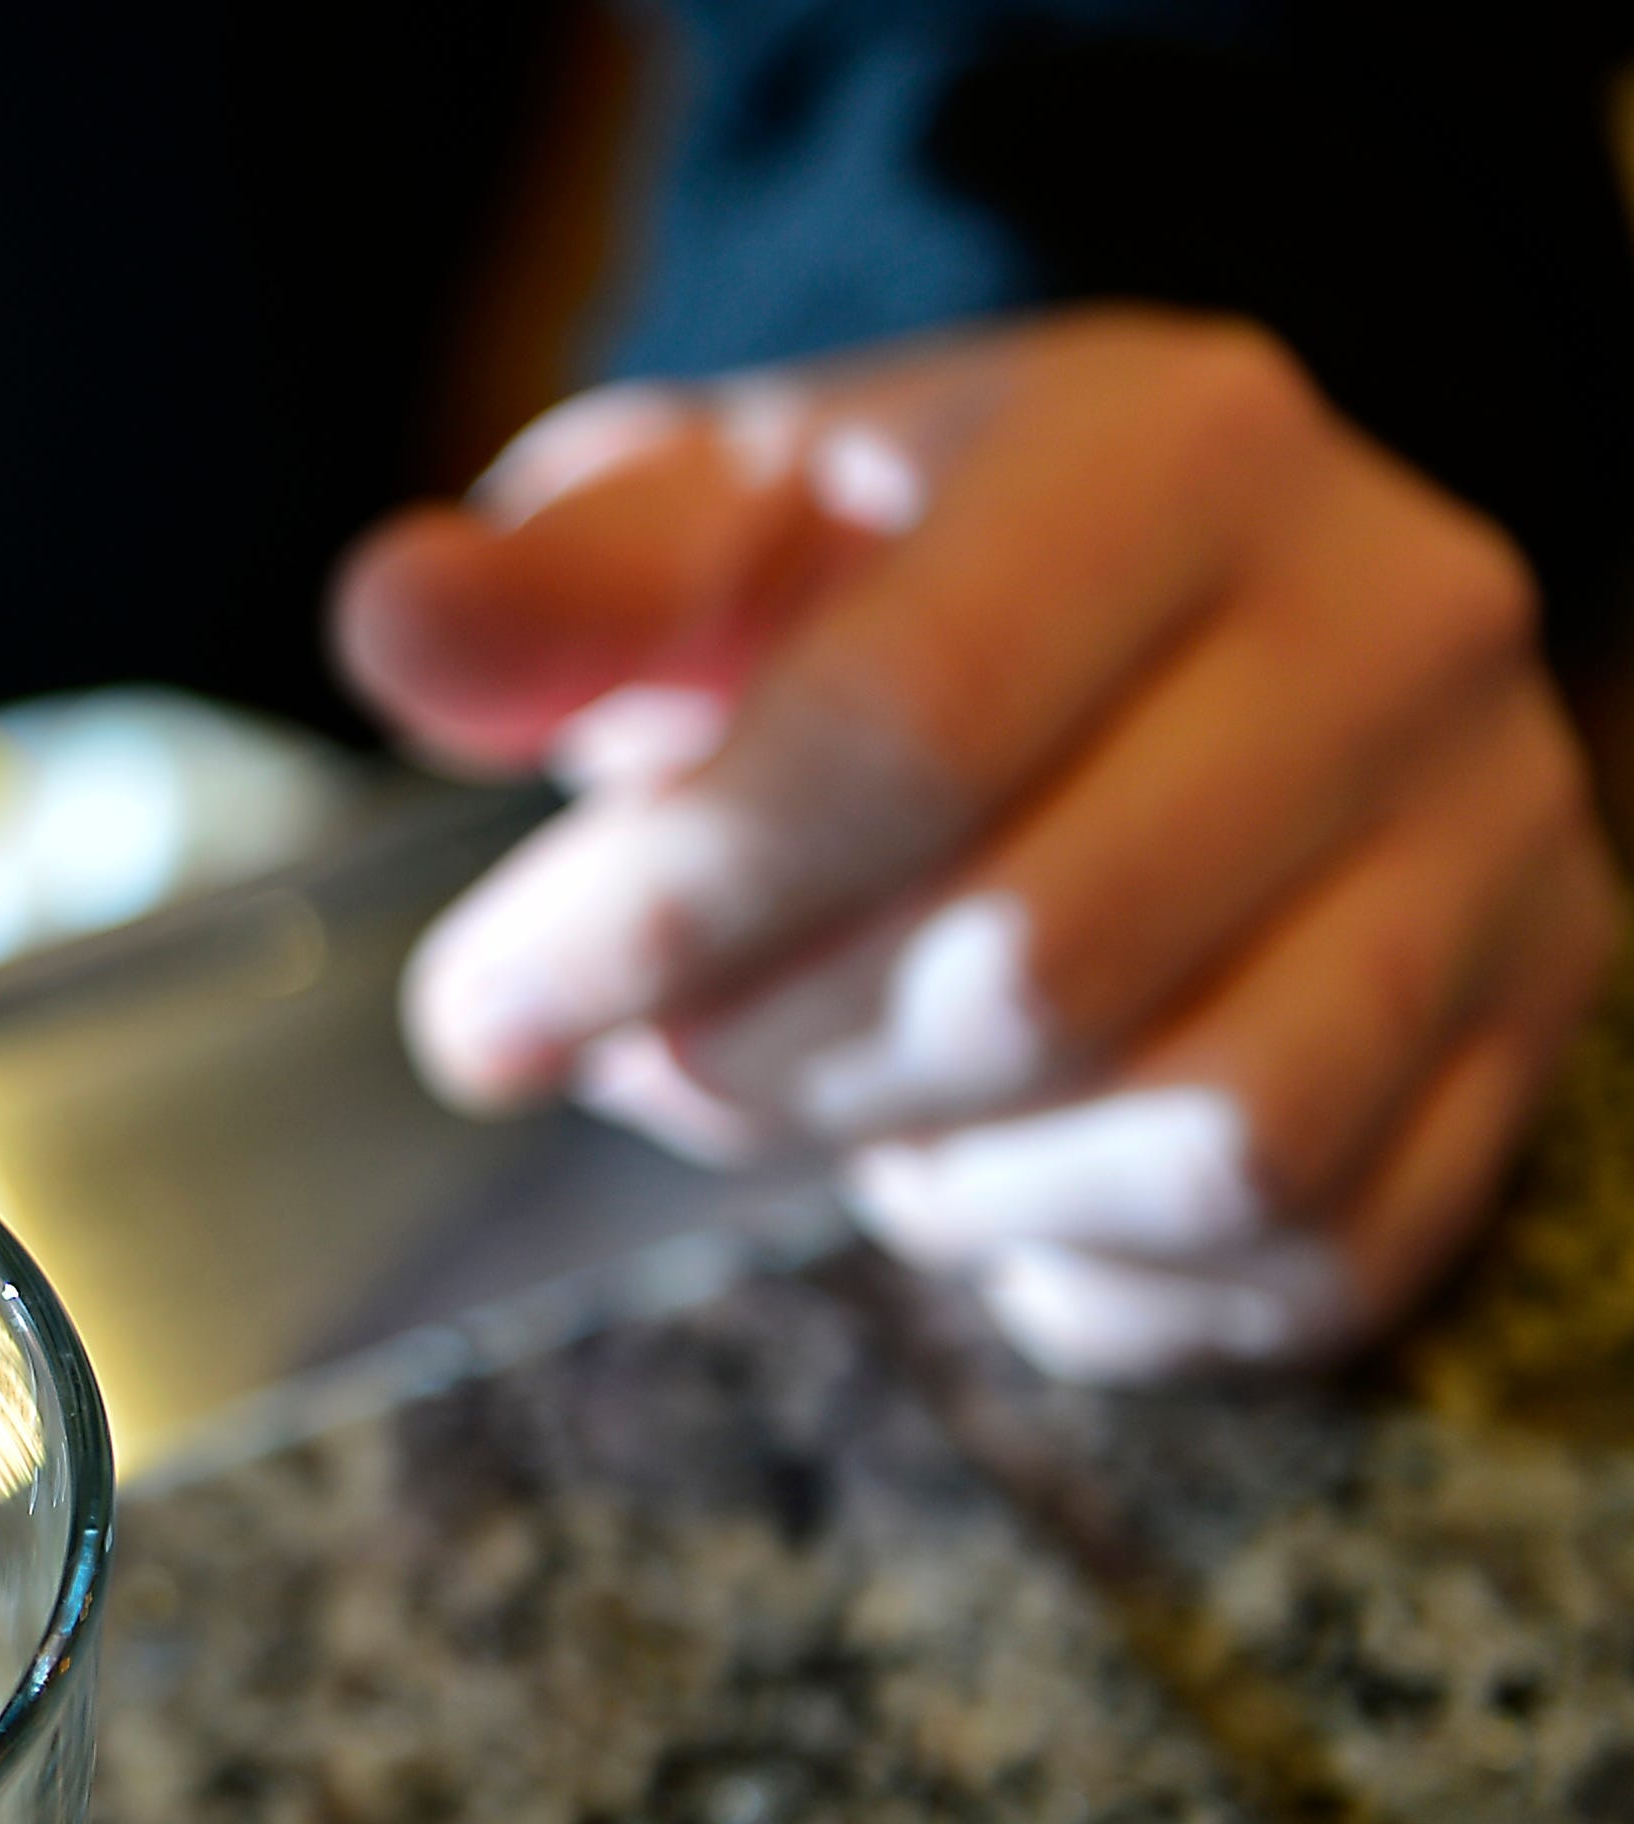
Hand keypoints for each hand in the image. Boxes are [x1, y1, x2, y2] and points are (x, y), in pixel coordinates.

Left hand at [336, 311, 1620, 1380]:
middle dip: (771, 1066)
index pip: (901, 737)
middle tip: (656, 1059)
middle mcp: (1392, 625)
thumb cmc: (883, 578)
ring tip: (830, 1100)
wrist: (1158, 599)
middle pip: (1039, 964)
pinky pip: (1312, 1257)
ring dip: (943, 1183)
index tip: (480, 1022)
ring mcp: (1501, 836)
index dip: (656, 920)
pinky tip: (978, 1186)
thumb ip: (550, 593)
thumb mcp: (703, 525)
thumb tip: (398, 622)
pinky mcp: (1533, 1018)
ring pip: (1208, 1136)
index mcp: (1174, 449)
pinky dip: (1096, 1278)